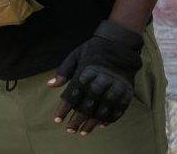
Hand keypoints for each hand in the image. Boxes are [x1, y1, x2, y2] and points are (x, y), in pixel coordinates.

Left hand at [48, 20, 142, 134]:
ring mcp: (115, 86)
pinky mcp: (126, 90)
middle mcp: (101, 80)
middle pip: (88, 104)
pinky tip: (101, 125)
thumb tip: (49, 85)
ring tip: (83, 132)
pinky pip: (119, 108)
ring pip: (103, 109)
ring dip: (92, 122)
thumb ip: (63, 71)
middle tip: (69, 130)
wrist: (120, 44)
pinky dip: (110, 118)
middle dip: (77, 119)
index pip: (73, 94)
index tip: (57, 119)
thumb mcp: (75, 55)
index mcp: (86, 71)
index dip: (65, 108)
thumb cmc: (94, 50)